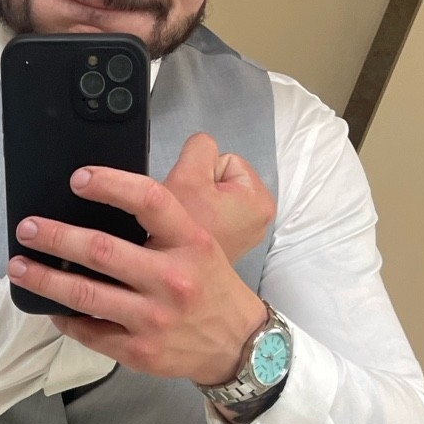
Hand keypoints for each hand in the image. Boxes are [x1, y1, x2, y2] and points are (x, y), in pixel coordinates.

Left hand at [7, 143, 276, 384]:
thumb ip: (160, 226)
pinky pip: (89, 332)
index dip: (110, 185)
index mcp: (190, 243)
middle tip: (27, 228)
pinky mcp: (139, 351)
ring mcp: (153, 319)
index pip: (149, 201)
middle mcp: (171, 279)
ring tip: (19, 266)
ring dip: (44, 279)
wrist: (239, 346)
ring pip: (84, 295)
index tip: (78, 178)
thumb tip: (100, 208)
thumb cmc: (211, 288)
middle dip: (55, 237)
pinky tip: (49, 306)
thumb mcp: (200, 245)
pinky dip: (64, 318)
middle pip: (101, 250)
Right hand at [161, 132, 272, 265]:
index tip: (193, 196)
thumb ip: (200, 147)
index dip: (201, 173)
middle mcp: (258, 221)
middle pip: (220, 178)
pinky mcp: (225, 244)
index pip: (225, 160)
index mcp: (259, 202)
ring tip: (188, 222)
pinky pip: (208, 215)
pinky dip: (196, 221)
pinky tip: (189, 233)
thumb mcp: (188, 175)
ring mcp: (242, 234)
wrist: (164, 278)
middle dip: (200, 190)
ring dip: (195, 205)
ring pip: (211, 197)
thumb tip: (201, 146)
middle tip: (190, 210)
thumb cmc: (178, 237)